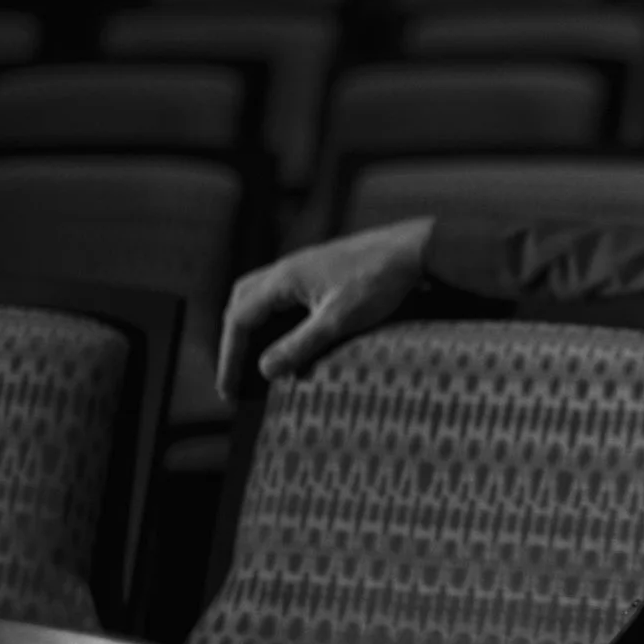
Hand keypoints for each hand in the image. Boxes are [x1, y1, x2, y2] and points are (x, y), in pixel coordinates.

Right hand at [216, 217, 435, 399]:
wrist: (415, 250)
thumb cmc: (379, 282)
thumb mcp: (339, 320)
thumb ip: (300, 345)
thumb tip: (264, 369)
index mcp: (284, 278)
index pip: (239, 320)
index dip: (230, 358)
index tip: (228, 392)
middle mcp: (287, 268)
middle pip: (241, 303)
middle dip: (234, 340)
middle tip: (235, 375)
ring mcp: (305, 267)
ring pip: (261, 296)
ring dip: (253, 327)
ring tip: (256, 361)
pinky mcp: (322, 271)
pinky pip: (284, 295)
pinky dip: (276, 319)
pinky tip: (290, 339)